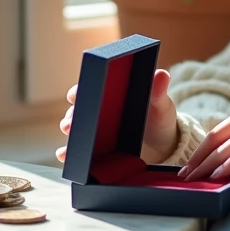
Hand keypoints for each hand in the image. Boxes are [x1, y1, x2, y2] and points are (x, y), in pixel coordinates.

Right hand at [56, 68, 178, 164]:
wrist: (164, 144)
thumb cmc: (159, 117)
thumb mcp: (160, 103)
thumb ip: (158, 90)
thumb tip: (162, 74)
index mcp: (110, 94)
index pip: (89, 88)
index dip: (80, 91)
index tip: (75, 96)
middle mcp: (99, 111)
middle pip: (78, 110)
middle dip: (71, 116)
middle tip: (70, 124)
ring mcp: (97, 131)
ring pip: (76, 130)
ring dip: (70, 136)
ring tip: (70, 143)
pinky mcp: (97, 149)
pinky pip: (79, 151)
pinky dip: (69, 154)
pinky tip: (65, 156)